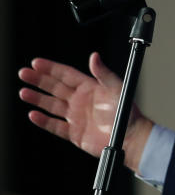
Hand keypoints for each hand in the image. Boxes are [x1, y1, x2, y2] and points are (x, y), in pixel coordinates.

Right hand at [18, 52, 153, 172]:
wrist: (131, 138)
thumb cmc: (128, 113)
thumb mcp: (117, 88)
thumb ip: (104, 73)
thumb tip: (94, 56)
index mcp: (90, 88)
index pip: (66, 75)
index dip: (51, 68)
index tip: (36, 62)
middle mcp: (81, 101)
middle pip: (55, 88)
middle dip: (39, 80)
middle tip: (24, 73)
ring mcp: (76, 117)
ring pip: (51, 105)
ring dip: (37, 99)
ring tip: (24, 92)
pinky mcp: (74, 133)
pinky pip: (55, 126)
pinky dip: (43, 121)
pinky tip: (33, 115)